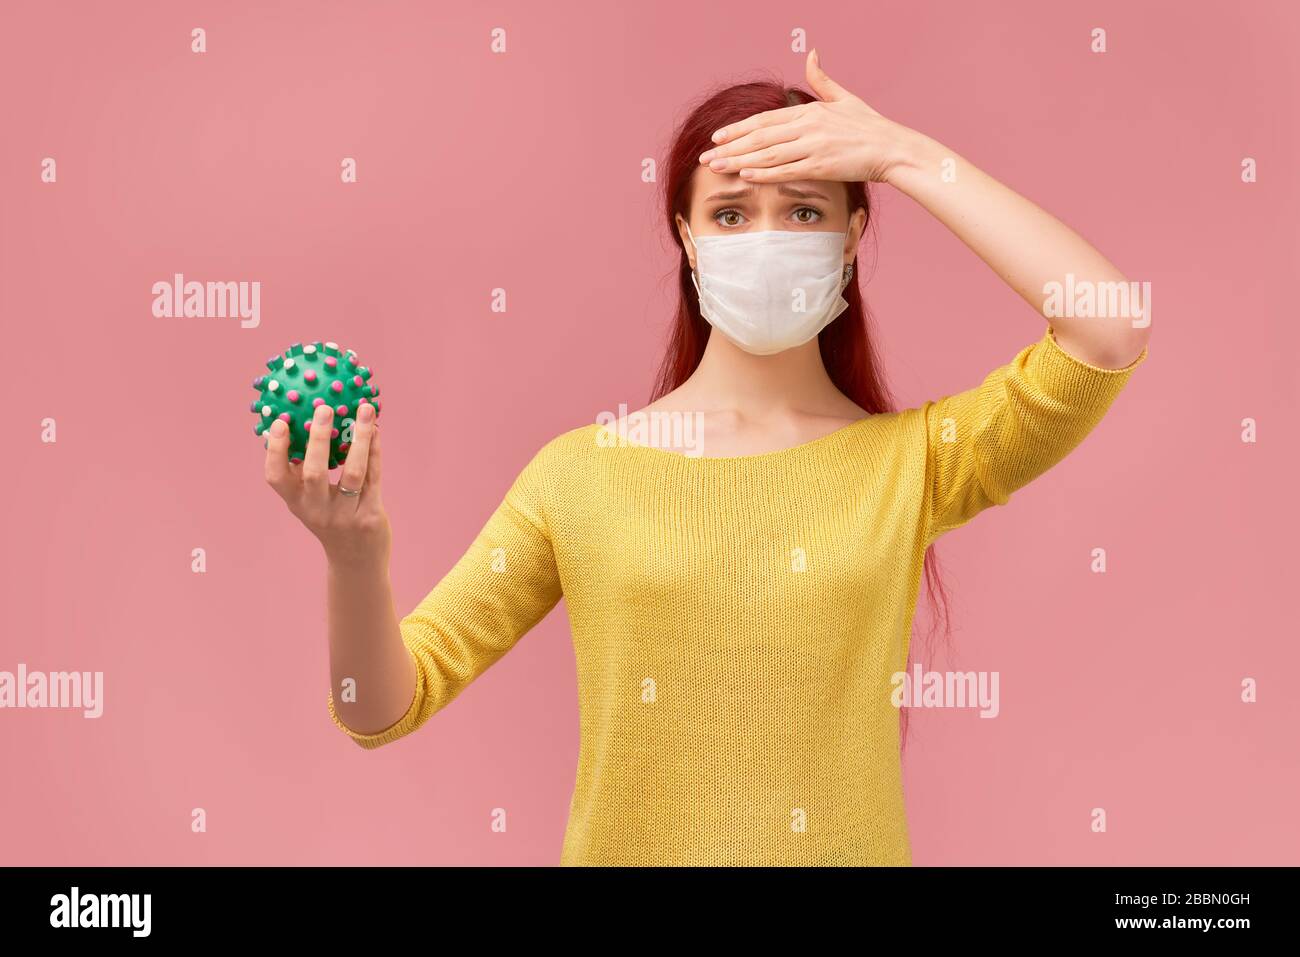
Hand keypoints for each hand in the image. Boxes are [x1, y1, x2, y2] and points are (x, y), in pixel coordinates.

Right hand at [264, 401, 390, 567]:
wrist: (357, 562)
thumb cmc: (331, 520)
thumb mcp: (310, 502)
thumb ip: (304, 473)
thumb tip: (302, 424)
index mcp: (297, 503)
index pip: (276, 477)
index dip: (275, 450)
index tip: (279, 422)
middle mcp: (317, 511)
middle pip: (314, 472)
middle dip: (318, 439)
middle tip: (324, 408)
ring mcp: (345, 515)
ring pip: (352, 472)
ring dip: (359, 439)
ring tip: (364, 410)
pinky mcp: (370, 517)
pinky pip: (373, 477)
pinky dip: (375, 451)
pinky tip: (376, 430)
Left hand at [697, 49, 919, 184]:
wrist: (893, 148)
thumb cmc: (870, 126)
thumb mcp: (844, 98)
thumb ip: (822, 80)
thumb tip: (811, 53)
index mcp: (810, 111)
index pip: (765, 120)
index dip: (738, 129)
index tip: (717, 137)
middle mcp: (808, 127)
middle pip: (760, 138)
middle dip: (729, 148)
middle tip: (705, 157)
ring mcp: (814, 147)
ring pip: (768, 154)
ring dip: (739, 162)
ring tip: (716, 168)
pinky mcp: (822, 167)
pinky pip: (787, 171)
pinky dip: (764, 173)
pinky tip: (745, 176)